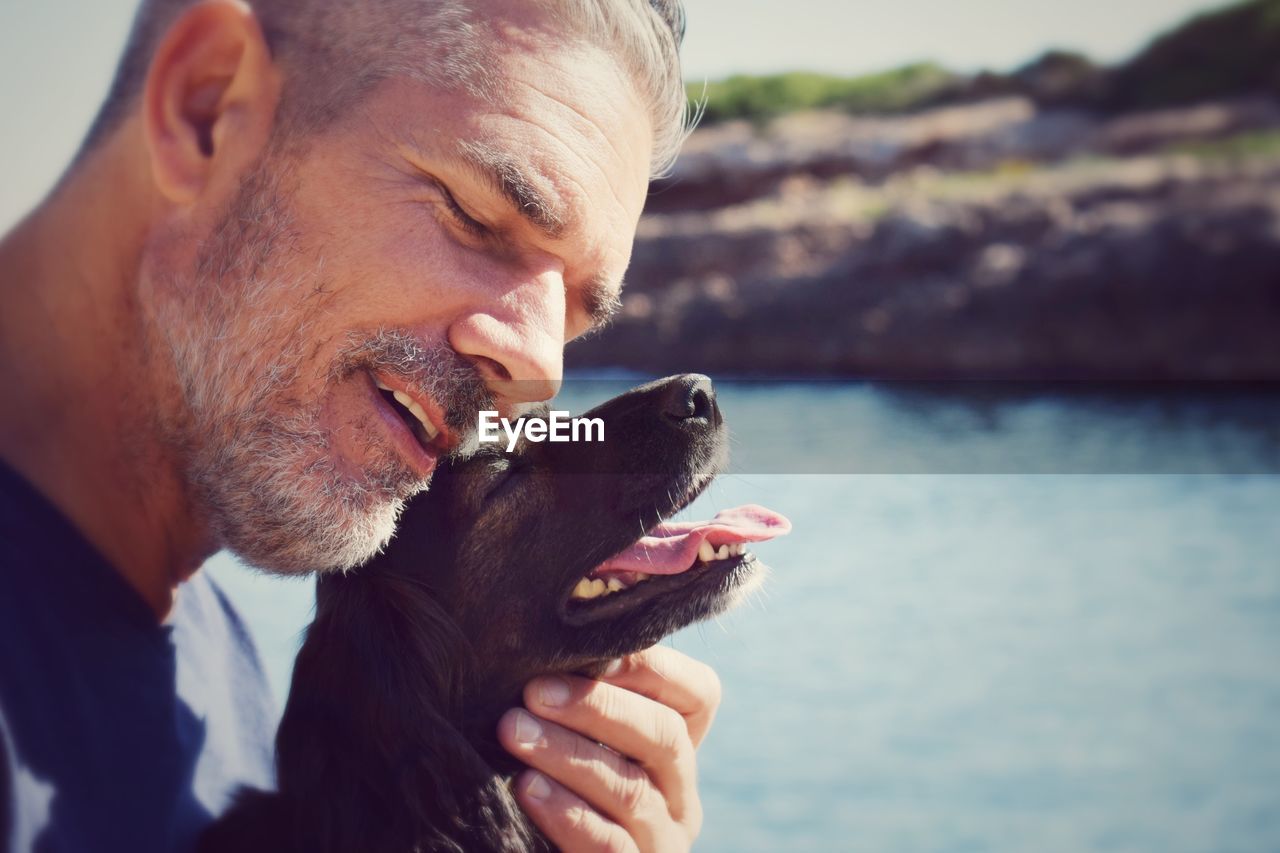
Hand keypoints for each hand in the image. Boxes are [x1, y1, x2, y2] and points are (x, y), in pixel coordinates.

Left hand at [497, 646, 720, 851]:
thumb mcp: (576, 740)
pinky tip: (527, 789)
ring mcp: (662, 843)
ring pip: (631, 790)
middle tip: (533, 691)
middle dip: (596, 706)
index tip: (594, 650)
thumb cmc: (548, 787)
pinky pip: (610, 844)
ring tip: (513, 732)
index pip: (699, 694)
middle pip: (663, 736)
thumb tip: (547, 633)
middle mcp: (680, 795)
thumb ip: (578, 698)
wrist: (540, 851)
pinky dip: (568, 814)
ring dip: (568, 754)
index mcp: (675, 751)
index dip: (655, 666)